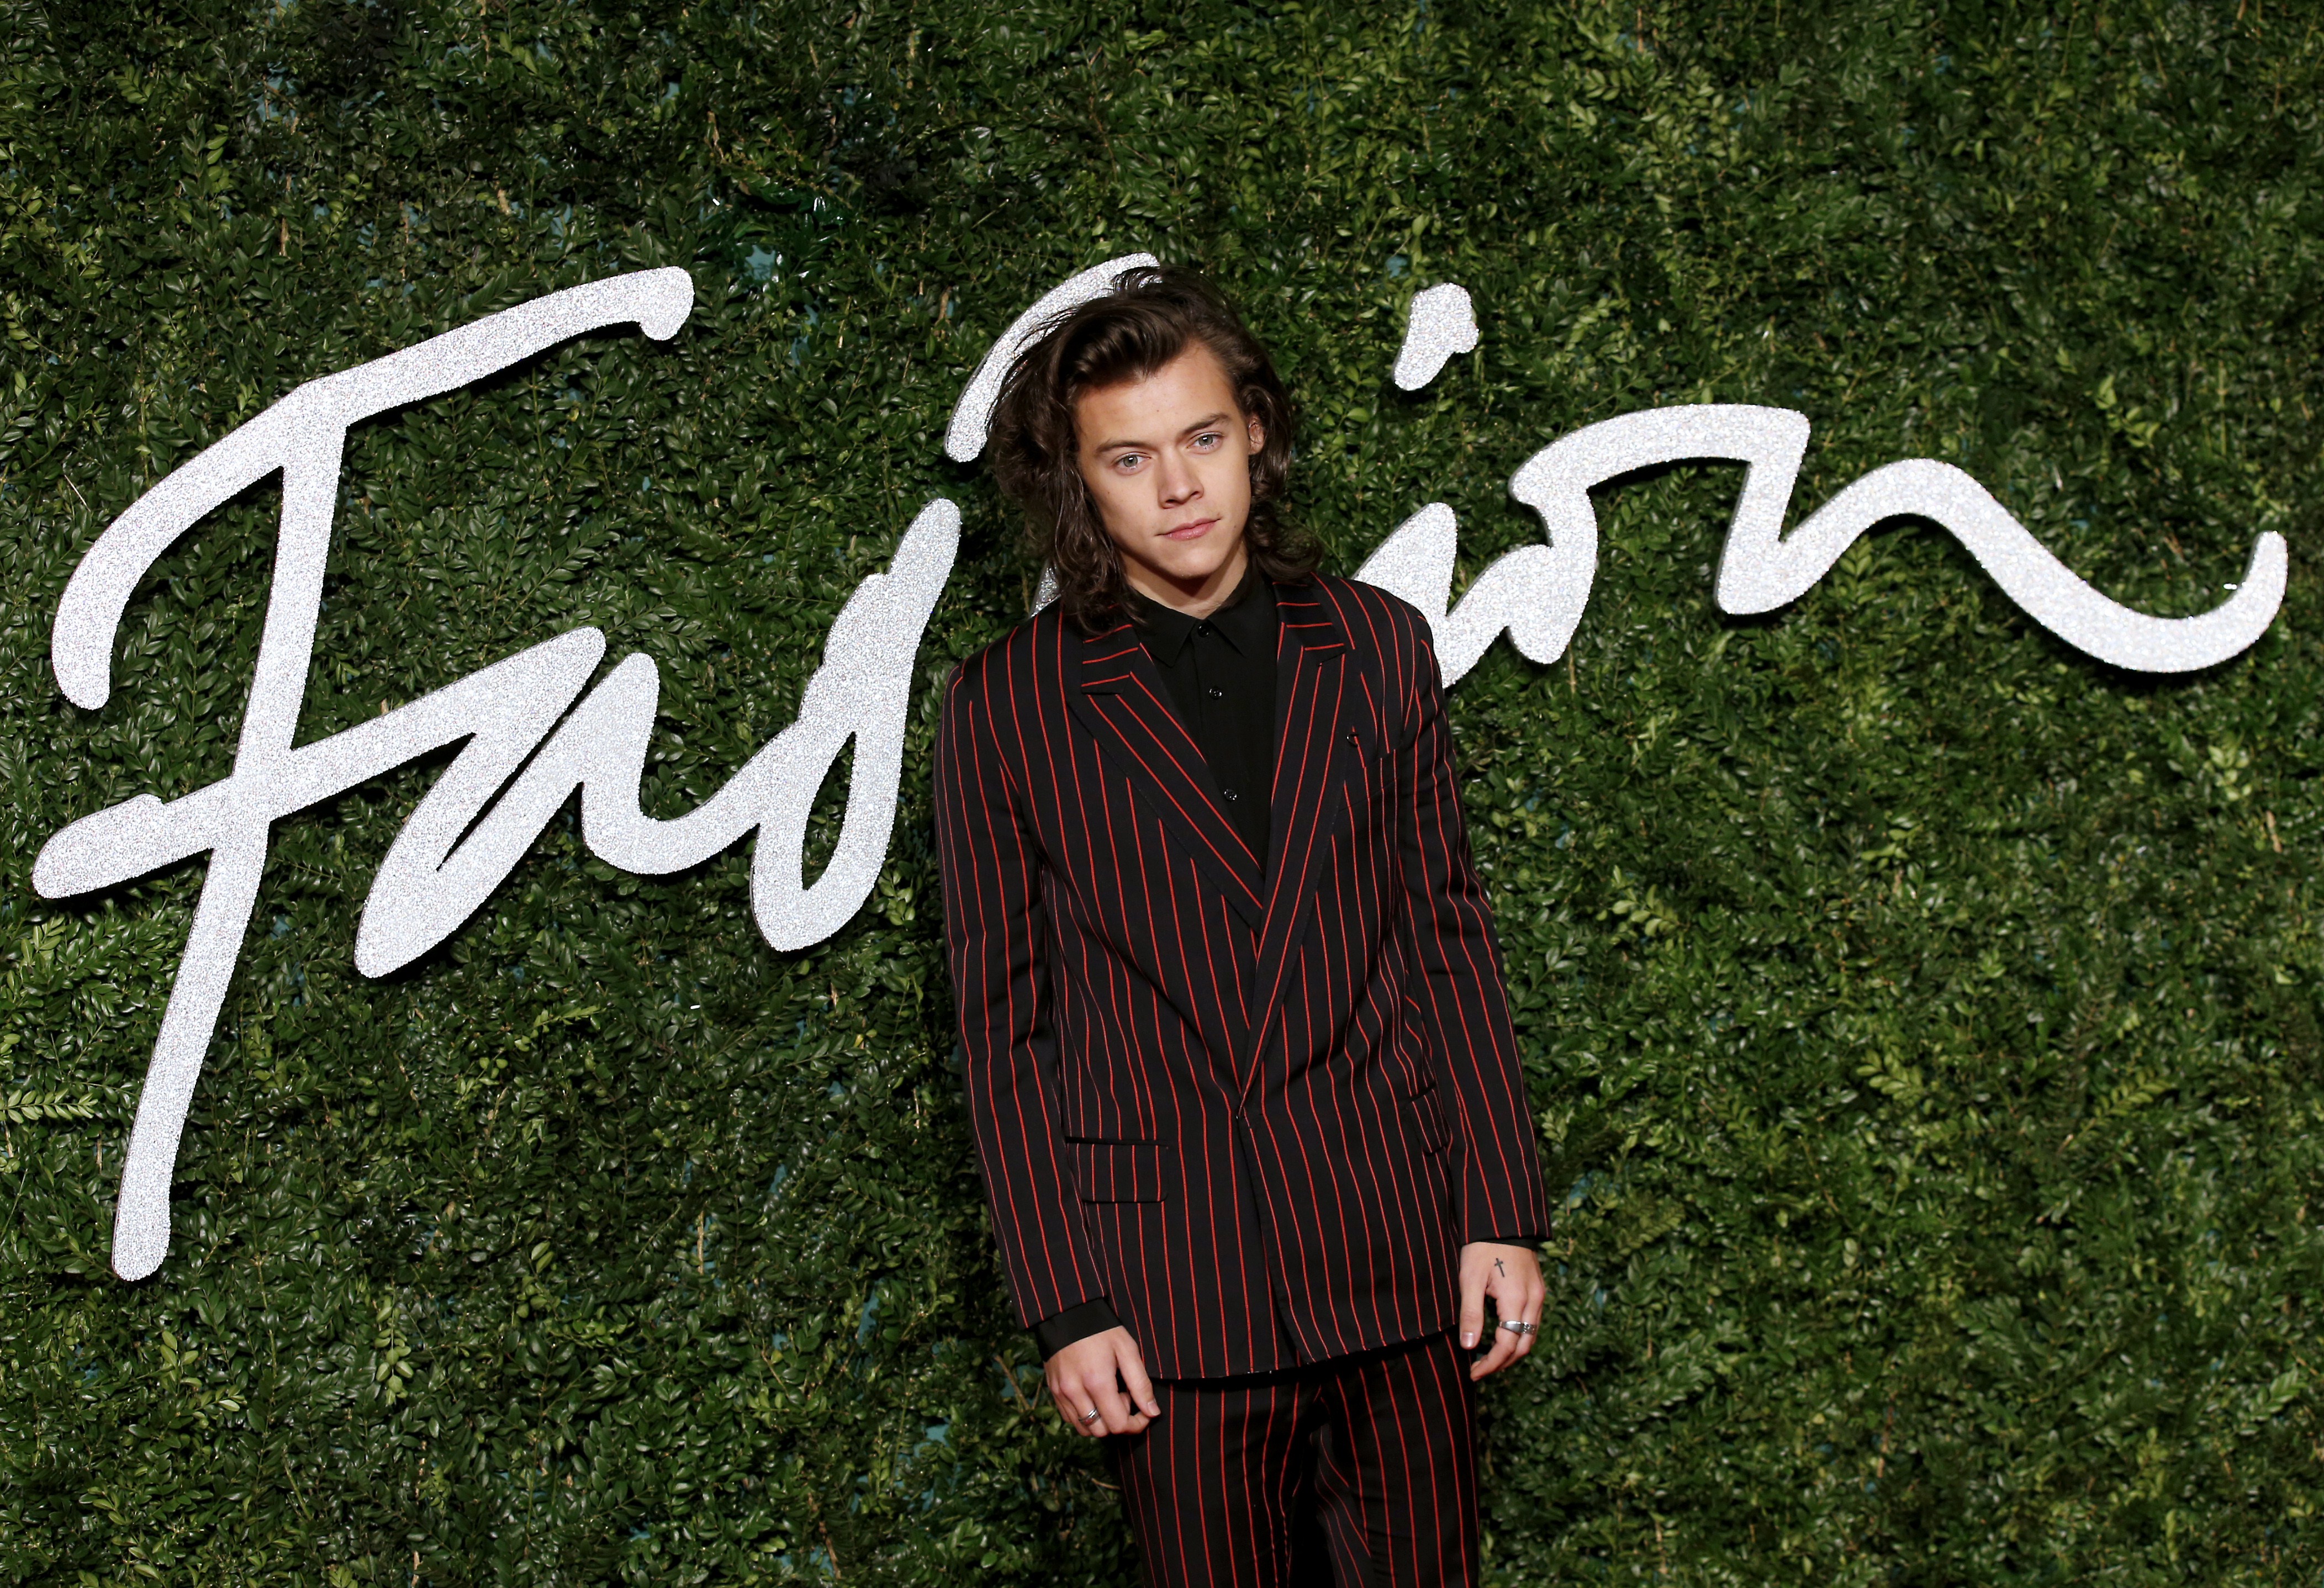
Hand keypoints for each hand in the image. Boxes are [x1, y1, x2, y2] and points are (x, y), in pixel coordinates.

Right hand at [1044, 1325, 1160, 1436]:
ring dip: (1100, 1420)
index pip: (1118, 1425)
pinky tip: (1092, 1395)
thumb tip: (1153, 1412)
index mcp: (1097, 1382)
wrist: (1067, 1314)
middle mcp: (1075, 1392)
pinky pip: (1070, 1418)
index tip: (1144, 1412)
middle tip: (1122, 1396)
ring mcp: (1061, 1393)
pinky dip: (1085, 1416)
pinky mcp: (1053, 1391)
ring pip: (1084, 1429)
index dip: (1136, 1424)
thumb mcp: (1127, 1349)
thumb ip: (1140, 1383)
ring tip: (1106, 1395)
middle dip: (1117, 1421)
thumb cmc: (1101, 1330)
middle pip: (1101, 1431)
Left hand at [1458, 1241, 1543, 1381]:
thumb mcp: (1470, 1280)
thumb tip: (1469, 1347)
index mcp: (1517, 1300)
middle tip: (1479, 1369)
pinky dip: (1518, 1335)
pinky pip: (1532, 1322)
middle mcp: (1534, 1301)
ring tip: (1488, 1357)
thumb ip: (1471, 1314)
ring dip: (1511, 1351)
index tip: (1473, 1373)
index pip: (1507, 1346)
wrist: (1503, 1221)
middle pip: (1523, 1346)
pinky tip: (1500, 1335)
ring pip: (1530, 1336)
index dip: (1490, 1364)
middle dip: (1502, 1363)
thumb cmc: (1483, 1247)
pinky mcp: (1538, 1289)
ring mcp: (1539, 1295)